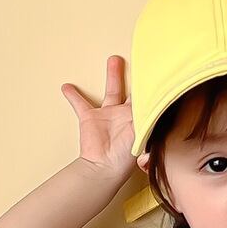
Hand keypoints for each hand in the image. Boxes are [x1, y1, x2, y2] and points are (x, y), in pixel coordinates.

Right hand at [62, 54, 150, 179]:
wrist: (104, 168)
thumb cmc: (126, 154)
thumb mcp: (142, 128)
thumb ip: (147, 111)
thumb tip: (155, 94)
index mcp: (140, 117)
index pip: (149, 97)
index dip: (154, 84)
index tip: (159, 69)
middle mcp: (125, 114)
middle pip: (133, 89)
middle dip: (137, 75)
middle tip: (142, 60)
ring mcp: (108, 116)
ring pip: (111, 90)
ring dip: (112, 74)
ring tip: (112, 60)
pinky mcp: (90, 119)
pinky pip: (79, 104)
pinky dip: (73, 95)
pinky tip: (67, 86)